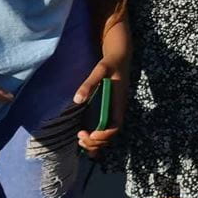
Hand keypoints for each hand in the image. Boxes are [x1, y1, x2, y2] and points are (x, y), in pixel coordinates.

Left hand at [74, 20, 129, 155]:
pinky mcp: (109, 108)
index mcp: (118, 102)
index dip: (103, 134)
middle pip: (111, 135)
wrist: (120, 54)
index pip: (115, 126)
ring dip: (96, 142)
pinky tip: (85, 139)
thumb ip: (90, 83)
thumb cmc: (111, 62)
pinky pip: (104, 127)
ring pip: (108, 134)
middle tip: (79, 137)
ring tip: (80, 139)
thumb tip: (77, 99)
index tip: (88, 134)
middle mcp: (117, 109)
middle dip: (96, 142)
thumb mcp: (101, 69)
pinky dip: (96, 137)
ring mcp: (113, 110)